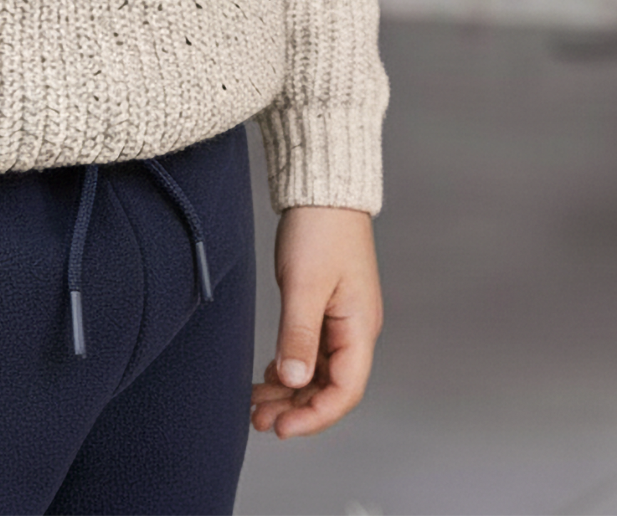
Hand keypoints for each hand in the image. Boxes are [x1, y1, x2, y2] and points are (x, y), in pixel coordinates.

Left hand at [250, 205, 381, 438]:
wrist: (322, 187)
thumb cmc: (320, 228)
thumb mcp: (304, 284)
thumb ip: (299, 334)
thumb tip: (295, 382)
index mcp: (359, 329)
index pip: (344, 392)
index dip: (314, 417)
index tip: (280, 429)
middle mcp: (355, 331)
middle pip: (330, 388)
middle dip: (296, 409)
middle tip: (258, 420)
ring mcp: (341, 321)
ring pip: (318, 372)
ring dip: (290, 392)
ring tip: (256, 404)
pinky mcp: (325, 309)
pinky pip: (311, 352)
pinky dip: (291, 367)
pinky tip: (269, 375)